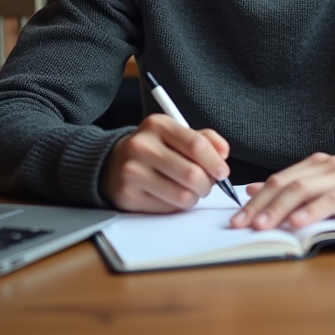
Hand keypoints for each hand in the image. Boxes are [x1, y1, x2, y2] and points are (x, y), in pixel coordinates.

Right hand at [101, 114, 230, 212]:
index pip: (196, 145)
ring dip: (194, 197)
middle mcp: (142, 146)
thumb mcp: (175, 134)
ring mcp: (132, 172)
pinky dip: (176, 205)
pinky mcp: (128, 196)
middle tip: (207, 184)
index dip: (215, 162)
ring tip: (189, 190)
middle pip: (192, 174)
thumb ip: (203, 139)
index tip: (222, 171)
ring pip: (183, 195)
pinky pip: (168, 208)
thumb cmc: (152, 148)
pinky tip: (170, 195)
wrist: (111, 163)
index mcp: (158, 125)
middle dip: (208, 184)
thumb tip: (223, 153)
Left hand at [230, 154, 334, 230]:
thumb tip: (255, 190)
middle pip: (284, 184)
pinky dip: (311, 212)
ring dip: (278, 210)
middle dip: (259, 206)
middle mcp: (326, 166)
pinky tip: (297, 224)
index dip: (254, 200)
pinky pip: (330, 200)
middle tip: (240, 226)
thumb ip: (296, 187)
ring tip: (262, 227)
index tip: (235, 220)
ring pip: (302, 191)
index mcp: (316, 165)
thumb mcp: (329, 186)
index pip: (277, 181)